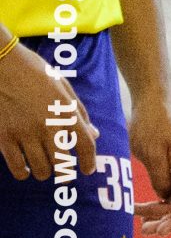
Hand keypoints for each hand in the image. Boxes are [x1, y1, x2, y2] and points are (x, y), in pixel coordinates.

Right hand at [0, 42, 97, 180]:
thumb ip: (79, 112)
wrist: (2, 62)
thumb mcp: (62, 87)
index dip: (89, 161)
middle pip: (62, 162)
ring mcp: (24, 132)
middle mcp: (47, 125)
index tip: (88, 170)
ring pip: (40, 168)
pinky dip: (22, 172)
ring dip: (44, 172)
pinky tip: (24, 170)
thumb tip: (94, 134)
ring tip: (44, 169)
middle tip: (64, 175)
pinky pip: (16, 165)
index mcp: (65, 111)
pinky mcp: (4, 136)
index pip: (85, 144)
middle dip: (65, 173)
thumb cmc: (34, 71)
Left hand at [126, 94, 170, 234]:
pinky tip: (143, 210)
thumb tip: (163, 198)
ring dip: (161, 214)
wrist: (154, 104)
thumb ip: (159, 179)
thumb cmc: (152, 125)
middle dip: (167, 221)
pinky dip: (160, 204)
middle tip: (143, 231)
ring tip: (139, 222)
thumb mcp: (151, 153)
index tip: (158, 232)